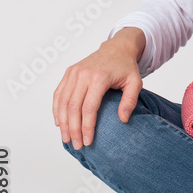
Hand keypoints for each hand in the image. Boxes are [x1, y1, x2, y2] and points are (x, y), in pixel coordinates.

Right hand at [52, 29, 144, 149]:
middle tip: (76, 145)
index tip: (88, 142)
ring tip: (66, 138)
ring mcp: (74, 72)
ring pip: (63, 102)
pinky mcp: (69, 72)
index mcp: (99, 77)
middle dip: (73, 129)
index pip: (89, 108)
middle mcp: (83, 74)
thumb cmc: (126, 67)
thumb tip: (122, 120)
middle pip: (73, 107)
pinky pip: (59, 93)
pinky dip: (57, 109)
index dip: (87, 127)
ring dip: (63, 122)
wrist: (117, 47)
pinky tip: (59, 122)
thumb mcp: (135, 82)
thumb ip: (130, 101)